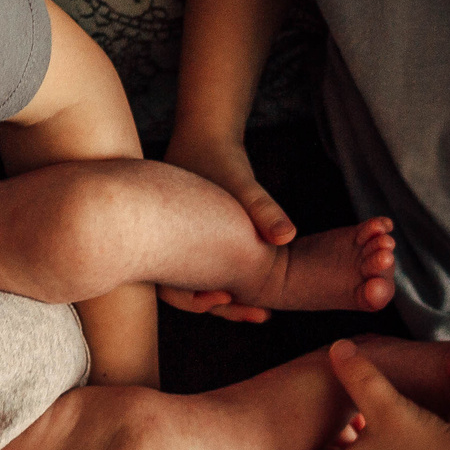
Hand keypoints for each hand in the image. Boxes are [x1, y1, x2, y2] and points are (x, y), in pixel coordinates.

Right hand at [161, 130, 293, 320]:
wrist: (204, 134)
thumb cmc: (217, 159)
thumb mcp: (240, 183)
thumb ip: (263, 210)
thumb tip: (288, 237)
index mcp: (161, 242)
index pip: (169, 289)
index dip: (196, 301)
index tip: (228, 298)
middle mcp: (163, 250)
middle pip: (181, 293)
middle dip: (220, 307)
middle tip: (261, 316)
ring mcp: (176, 247)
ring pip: (193, 284)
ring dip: (224, 296)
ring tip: (263, 311)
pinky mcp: (190, 244)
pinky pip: (204, 270)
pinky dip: (226, 280)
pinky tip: (253, 284)